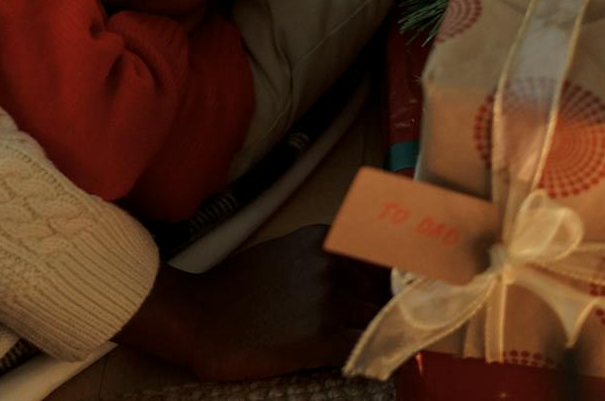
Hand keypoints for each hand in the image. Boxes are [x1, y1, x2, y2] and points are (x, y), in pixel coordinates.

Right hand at [114, 224, 389, 380]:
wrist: (196, 318)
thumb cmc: (233, 289)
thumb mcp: (282, 254)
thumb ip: (319, 258)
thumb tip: (353, 277)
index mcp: (323, 240)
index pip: (383, 254)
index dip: (397, 276)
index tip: (408, 290)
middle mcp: (332, 264)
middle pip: (386, 290)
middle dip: (392, 309)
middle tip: (397, 326)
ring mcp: (328, 301)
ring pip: (381, 321)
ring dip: (385, 337)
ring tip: (387, 348)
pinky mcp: (322, 339)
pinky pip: (365, 351)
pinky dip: (372, 359)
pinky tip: (371, 365)